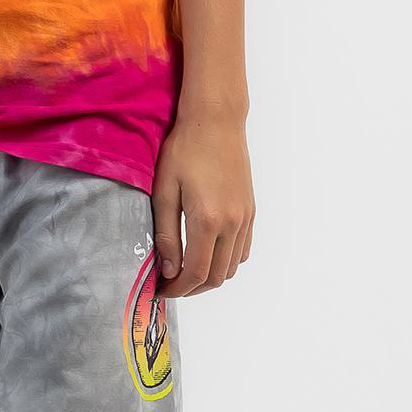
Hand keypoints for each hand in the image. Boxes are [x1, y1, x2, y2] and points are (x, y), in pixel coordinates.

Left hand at [151, 108, 253, 297]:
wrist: (216, 121)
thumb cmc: (184, 149)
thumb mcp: (164, 190)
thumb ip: (165, 233)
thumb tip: (168, 268)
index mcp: (207, 219)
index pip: (194, 272)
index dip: (176, 289)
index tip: (160, 290)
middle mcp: (232, 223)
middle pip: (215, 276)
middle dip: (191, 288)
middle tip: (170, 285)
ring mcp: (245, 218)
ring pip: (231, 267)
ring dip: (209, 277)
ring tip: (185, 271)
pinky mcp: (250, 211)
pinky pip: (242, 250)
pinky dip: (225, 261)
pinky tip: (206, 254)